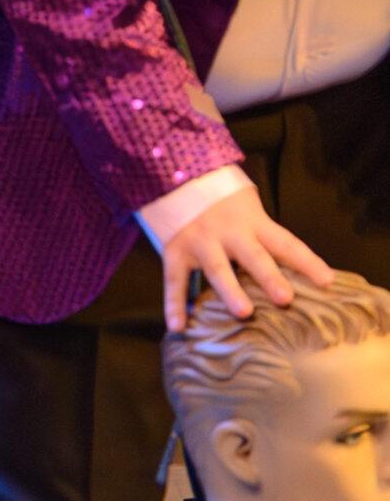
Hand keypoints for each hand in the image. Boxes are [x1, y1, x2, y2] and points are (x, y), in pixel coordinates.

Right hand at [160, 189, 332, 332]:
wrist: (175, 175)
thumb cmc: (221, 198)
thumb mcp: (247, 206)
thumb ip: (263, 234)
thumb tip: (292, 272)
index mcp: (252, 221)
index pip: (285, 243)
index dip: (307, 262)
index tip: (327, 281)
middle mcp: (229, 232)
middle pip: (253, 255)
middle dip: (269, 276)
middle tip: (285, 298)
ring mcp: (200, 242)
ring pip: (217, 269)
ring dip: (231, 290)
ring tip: (244, 312)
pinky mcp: (175, 251)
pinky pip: (175, 280)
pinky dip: (174, 303)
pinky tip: (178, 325)